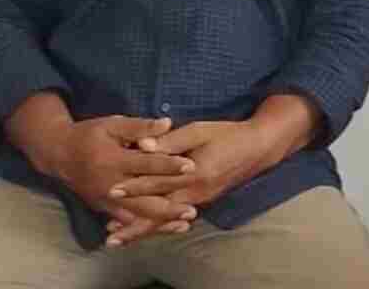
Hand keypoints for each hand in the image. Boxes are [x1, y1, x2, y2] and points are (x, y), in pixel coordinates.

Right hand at [34, 115, 197, 237]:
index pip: (146, 164)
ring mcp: (105, 200)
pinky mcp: (102, 208)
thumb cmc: (89, 135)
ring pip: (135, 215)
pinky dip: (143, 227)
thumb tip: (167, 123)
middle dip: (168, 206)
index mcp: (114, 160)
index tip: (192, 167)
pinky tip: (162, 230)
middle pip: (143, 198)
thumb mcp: (112, 125)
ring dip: (160, 222)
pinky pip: (125, 221)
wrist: (59, 154)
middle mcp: (110, 184)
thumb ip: (139, 126)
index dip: (169, 165)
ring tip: (183, 225)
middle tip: (192, 210)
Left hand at [103, 120, 279, 244]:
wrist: (258, 148)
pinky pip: (177, 216)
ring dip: (144, 229)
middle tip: (110, 235)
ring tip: (121, 237)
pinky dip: (160, 225)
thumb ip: (171, 139)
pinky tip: (147, 229)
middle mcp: (196, 192)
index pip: (158, 182)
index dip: (134, 187)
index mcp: (194, 172)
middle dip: (134, 224)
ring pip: (167, 219)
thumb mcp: (200, 131)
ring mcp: (200, 200)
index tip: (111, 192)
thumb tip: (143, 145)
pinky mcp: (203, 201)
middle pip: (159, 212)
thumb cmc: (228, 134)